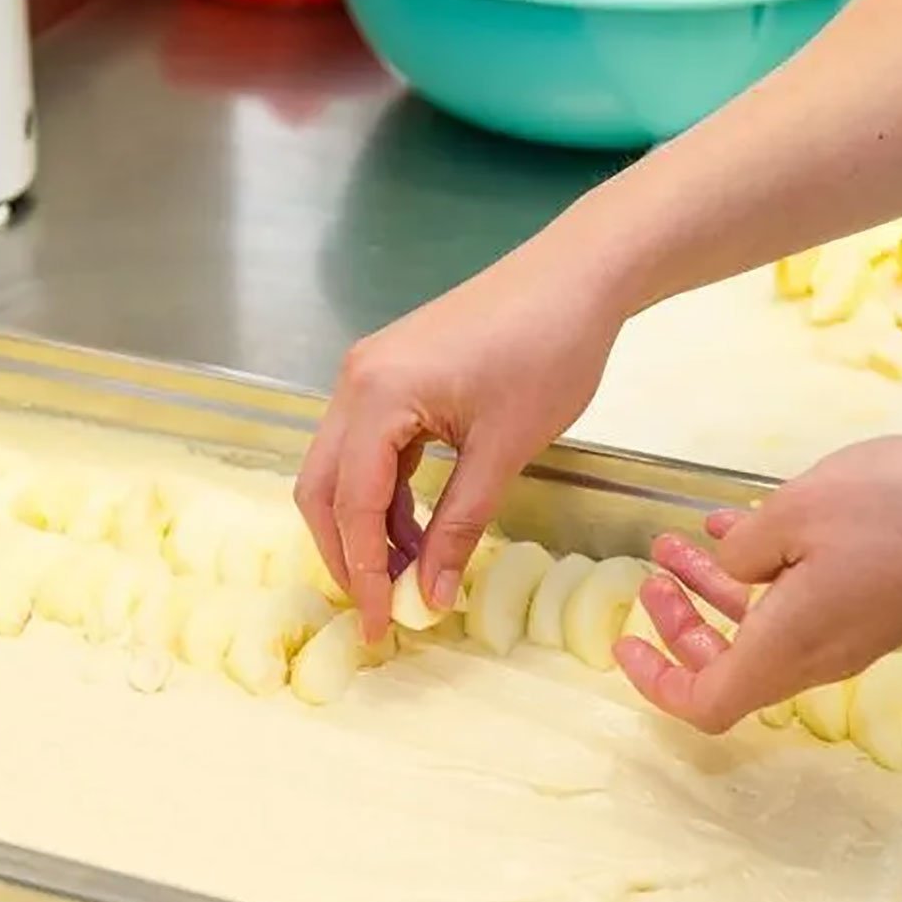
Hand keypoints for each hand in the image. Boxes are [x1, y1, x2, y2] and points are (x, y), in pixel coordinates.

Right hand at [296, 243, 624, 639]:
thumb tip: (428, 595)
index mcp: (376, 395)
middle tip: (380, 607)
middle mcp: (355, 381)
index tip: (381, 626)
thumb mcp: (505, 451)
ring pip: (343, 470)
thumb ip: (460, 526)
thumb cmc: (549, 351)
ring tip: (409, 576)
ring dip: (368, 526)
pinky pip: (370, 447)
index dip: (362, 572)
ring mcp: (369, 373)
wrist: (577, 275)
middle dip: (346, 553)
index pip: (352, 504)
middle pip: (324, 488)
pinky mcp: (392, 373)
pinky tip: (418, 530)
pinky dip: (386, 494)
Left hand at [616, 437, 901, 732]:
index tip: (627, 643)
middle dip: (678, 625)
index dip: (657, 682)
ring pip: (758, 634)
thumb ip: (745, 545)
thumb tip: (729, 563)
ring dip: (714, 594)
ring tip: (682, 541)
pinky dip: (759, 578)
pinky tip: (742, 528)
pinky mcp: (871, 612)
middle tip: (653, 575)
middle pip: (725, 669)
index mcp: (785, 647)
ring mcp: (845, 638)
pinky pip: (795, 610)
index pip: (705, 703)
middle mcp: (812, 659)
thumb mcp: (795, 511)